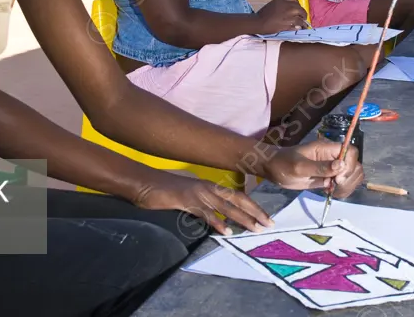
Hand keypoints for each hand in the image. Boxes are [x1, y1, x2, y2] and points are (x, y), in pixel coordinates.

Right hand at [134, 170, 273, 235]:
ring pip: (226, 207)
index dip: (252, 205)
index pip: (236, 195)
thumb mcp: (188, 195)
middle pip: (237, 199)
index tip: (265, 215)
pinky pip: (205, 213)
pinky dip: (217, 222)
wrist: (145, 183)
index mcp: (208, 185)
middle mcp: (207, 187)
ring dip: (242, 218)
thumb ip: (202, 203)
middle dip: (255, 211)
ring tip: (255, 228)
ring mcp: (198, 193)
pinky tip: (226, 231)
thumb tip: (214, 214)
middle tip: (269, 223)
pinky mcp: (186, 201)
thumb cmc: (164, 190)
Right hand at [256, 0, 307, 34]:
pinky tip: (299, 28)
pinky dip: (299, 27)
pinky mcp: (288, 23)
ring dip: (303, 22)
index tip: (298, 8)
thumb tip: (290, 9)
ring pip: (301, 18)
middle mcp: (287, 6)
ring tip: (304, 25)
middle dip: (303, 14)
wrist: (259, 22)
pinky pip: (297, 25)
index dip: (298, 4)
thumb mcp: (273, 4)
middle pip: (300, 8)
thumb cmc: (263, 14)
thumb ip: (283, 5)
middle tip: (303, 17)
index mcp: (282, 0)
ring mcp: (289, 15)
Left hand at [260, 140, 363, 198]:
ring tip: (333, 191)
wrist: (273, 169)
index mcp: (327, 148)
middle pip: (355, 165)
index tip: (337, 178)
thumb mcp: (299, 166)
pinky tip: (331, 193)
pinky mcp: (329, 178)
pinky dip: (343, 191)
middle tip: (334, 187)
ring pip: (353, 175)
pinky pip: (345, 184)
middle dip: (349, 178)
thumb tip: (341, 165)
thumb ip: (320, 167)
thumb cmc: (283, 164)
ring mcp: (332, 168)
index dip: (349, 165)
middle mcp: (333, 157)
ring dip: (348, 186)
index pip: (351, 152)